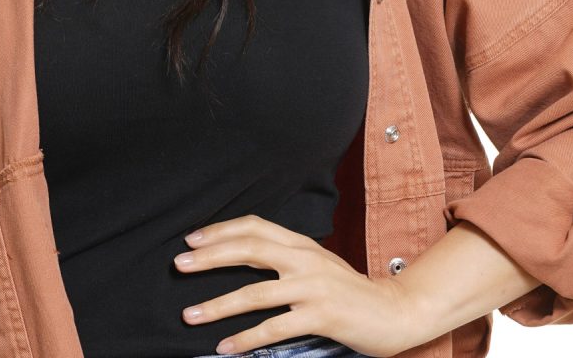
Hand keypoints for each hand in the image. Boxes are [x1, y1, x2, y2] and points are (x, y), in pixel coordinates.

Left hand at [174, 214, 417, 356]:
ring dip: (218, 305)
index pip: (254, 226)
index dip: (221, 230)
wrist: (393, 311)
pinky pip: (274, 328)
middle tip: (179, 264)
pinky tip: (225, 348)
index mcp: (300, 243)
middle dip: (209, 257)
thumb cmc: (347, 290)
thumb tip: (242, 253)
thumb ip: (285, 256)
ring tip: (190, 314)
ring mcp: (312, 287)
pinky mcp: (320, 316)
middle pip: (248, 249)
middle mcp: (304, 259)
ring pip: (255, 292)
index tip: (191, 239)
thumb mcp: (316, 263)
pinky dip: (246, 339)